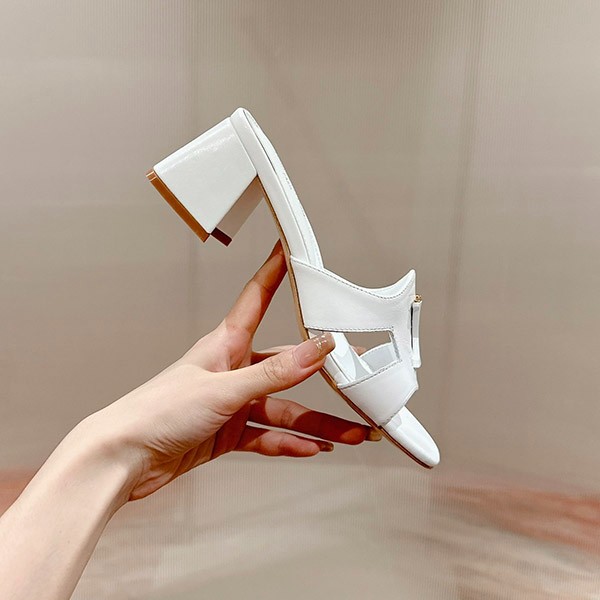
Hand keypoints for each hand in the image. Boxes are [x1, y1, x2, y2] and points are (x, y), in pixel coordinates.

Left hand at [83, 241, 379, 500]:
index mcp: (226, 344)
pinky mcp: (227, 432)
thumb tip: (316, 349)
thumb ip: (274, 373)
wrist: (124, 459)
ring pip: (283, 409)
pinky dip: (290, 443)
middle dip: (322, 378)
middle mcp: (232, 370)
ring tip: (348, 432)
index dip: (275, 272)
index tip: (292, 252)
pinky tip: (312, 448)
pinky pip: (267, 435)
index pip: (258, 297)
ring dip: (315, 423)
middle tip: (354, 383)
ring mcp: (232, 403)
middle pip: (286, 368)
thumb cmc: (156, 411)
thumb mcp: (223, 388)